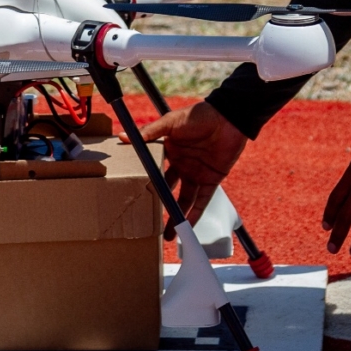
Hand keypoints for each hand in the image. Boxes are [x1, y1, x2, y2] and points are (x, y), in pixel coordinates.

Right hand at [125, 101, 245, 238]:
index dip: (144, 182)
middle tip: (146, 220)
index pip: (153, 170)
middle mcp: (181, 165)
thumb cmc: (198, 116)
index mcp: (168, 151)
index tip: (132, 195)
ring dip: (176, 216)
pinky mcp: (211, 180)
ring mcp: (196, 174)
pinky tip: (187, 227)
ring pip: (183, 200)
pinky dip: (195, 215)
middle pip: (166, 189)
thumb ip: (149, 132)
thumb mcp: (170, 122)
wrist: (228, 118)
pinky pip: (202, 201)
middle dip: (157, 204)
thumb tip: (122, 136)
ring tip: (166, 234)